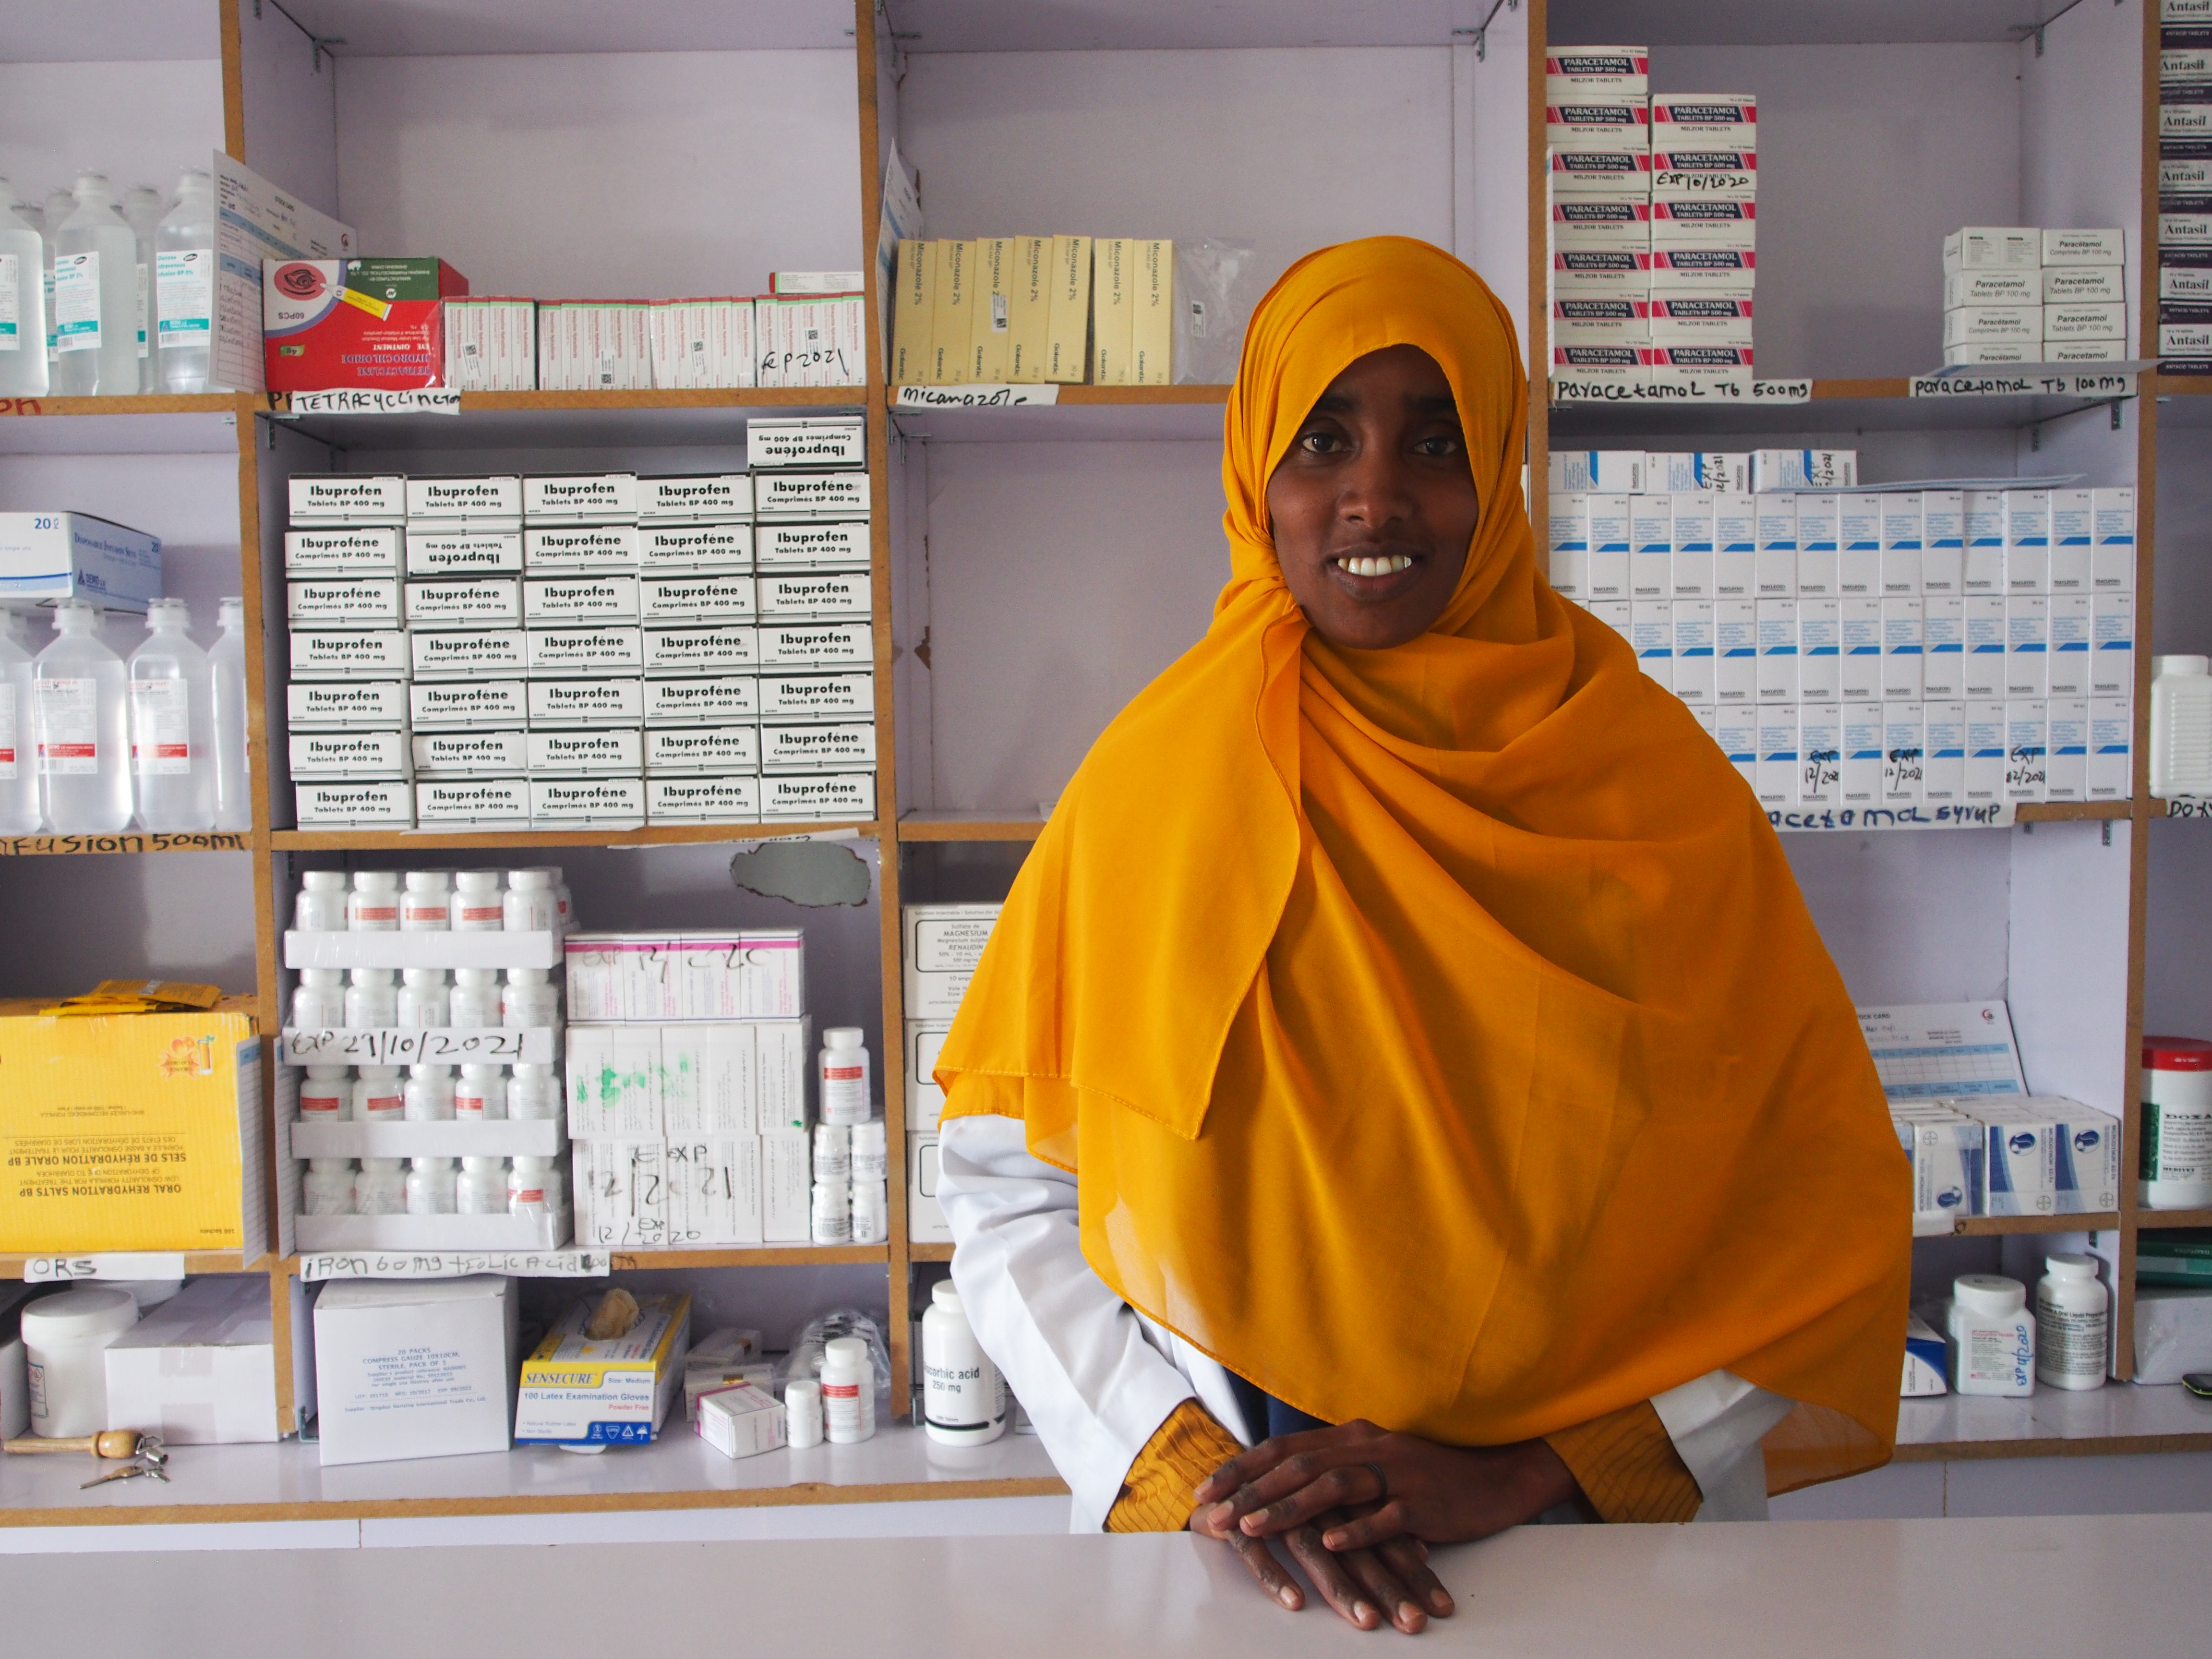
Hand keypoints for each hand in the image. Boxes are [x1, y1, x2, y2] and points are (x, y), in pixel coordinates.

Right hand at [1188, 1493, 1447, 1633]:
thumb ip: (1375, 1527)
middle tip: (1414, 1623)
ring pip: (1313, 1549)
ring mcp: (1274, 1508)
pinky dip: (1277, 1575)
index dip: (1414, 1571)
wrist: (1219, 1481)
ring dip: (1341, 1587)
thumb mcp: (1336, 1511)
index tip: (1440, 1608)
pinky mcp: (1237, 1522)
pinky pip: (1258, 1551)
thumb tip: (1423, 1550)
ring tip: (1366, 1620)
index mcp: (1341, 1492)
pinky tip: (1295, 1602)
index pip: (1385, 1533)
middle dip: (1389, 1586)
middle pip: (1356, 1545)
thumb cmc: (1288, 1500)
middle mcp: (1312, 1498)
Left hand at [1194, 1418, 1577, 1557]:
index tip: (1207, 1490)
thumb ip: (1336, 1467)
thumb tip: (1283, 1484)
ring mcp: (1396, 1474)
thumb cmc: (1432, 1476)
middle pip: (1298, 1466)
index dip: (1242, 1468)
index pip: (1284, 1450)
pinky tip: (1332, 1543)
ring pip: (1333, 1487)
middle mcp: (1369, 1448)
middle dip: (1250, 1491)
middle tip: (1215, 1514)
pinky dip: (1357, 1530)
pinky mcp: (1423, 1503)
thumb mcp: (1378, 1462)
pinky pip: (1385, 1516)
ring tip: (1254, 1528)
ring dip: (1289, 1508)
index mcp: (1353, 1437)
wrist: (1497, 1477)